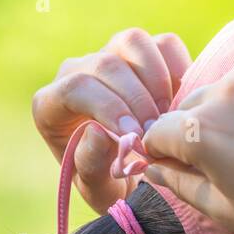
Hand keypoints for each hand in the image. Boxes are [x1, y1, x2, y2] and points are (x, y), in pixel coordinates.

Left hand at [33, 28, 191, 212]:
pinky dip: (179, 68)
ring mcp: (110, 57)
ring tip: (169, 116)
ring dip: (158, 80)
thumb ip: (91, 165)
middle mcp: (77, 73)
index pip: (76, 88)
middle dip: (138, 100)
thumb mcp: (98, 190)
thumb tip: (98, 132)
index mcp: (52, 106)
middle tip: (159, 134)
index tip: (137, 137)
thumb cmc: (111, 186)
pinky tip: (180, 102)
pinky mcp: (143, 56)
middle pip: (107, 64)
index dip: (109, 108)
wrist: (134, 177)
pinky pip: (164, 44)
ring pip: (133, 43)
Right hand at [142, 56, 233, 233]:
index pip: (160, 132)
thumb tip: (151, 168)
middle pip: (194, 106)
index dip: (168, 152)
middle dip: (203, 130)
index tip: (184, 165)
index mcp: (198, 132)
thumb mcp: (227, 212)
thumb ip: (181, 185)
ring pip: (233, 88)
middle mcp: (225, 92)